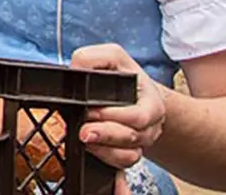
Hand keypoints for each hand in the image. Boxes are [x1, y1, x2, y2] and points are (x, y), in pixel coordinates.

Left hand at [71, 43, 166, 169]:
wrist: (135, 95)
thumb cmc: (123, 75)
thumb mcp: (112, 57)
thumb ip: (92, 58)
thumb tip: (74, 71)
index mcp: (151, 104)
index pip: (139, 116)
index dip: (114, 115)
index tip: (91, 111)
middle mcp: (149, 127)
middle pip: (133, 138)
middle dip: (105, 134)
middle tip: (83, 131)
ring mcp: (139, 144)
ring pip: (128, 157)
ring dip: (103, 151)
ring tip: (84, 140)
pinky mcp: (126, 154)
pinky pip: (122, 168)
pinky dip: (110, 169)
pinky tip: (98, 161)